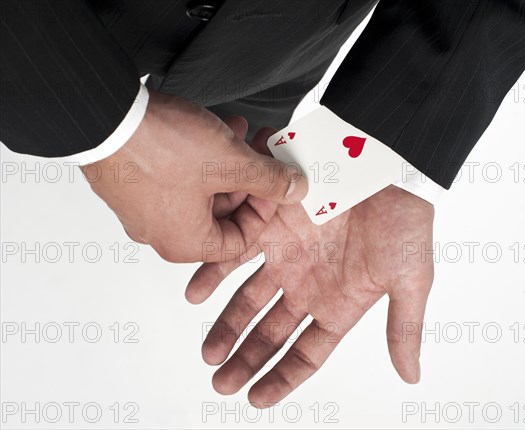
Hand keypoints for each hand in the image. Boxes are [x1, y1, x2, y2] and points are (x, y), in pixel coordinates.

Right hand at [81, 90, 306, 262]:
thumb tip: (295, 189)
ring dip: (226, 162)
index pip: (241, 241)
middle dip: (247, 179)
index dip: (265, 210)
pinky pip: (176, 177)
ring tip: (241, 133)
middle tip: (262, 153)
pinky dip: (199, 157)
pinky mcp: (131, 184)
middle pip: (221, 214)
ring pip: (200, 191)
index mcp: (186, 243)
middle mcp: (162, 233)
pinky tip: (214, 128)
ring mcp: (142, 209)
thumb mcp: (231, 162)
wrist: (103, 115)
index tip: (275, 183)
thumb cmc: (160, 148)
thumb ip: (269, 179)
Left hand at [186, 184, 434, 405]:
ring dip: (226, 325)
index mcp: (340, 303)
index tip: (256, 397)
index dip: (282, 377)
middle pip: (270, 332)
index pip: (306, 353)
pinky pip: (235, 255)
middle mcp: (309, 284)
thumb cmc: (405, 218)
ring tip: (208, 352)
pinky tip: (195, 294)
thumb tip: (412, 376)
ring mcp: (288, 256)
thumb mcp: (410, 278)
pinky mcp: (272, 225)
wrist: (388, 162)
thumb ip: (403, 327)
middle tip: (220, 382)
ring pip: (248, 300)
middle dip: (245, 358)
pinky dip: (213, 274)